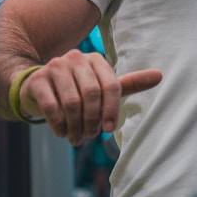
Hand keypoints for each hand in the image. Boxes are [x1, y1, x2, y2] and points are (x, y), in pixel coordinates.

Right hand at [19, 49, 161, 143]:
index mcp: (95, 59)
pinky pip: (51, 107)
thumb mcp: (105, 86)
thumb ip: (130, 83)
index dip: (112, 110)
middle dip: (93, 120)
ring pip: (71, 103)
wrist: (37, 87)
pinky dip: (59, 125)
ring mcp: (54, 67)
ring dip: (76, 126)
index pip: (111, 85)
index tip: (109, 129)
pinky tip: (62, 133)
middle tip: (91, 136)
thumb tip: (160, 75)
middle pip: (91, 95)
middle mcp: (75, 58)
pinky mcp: (36, 80)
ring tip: (78, 138)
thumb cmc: (78, 89)